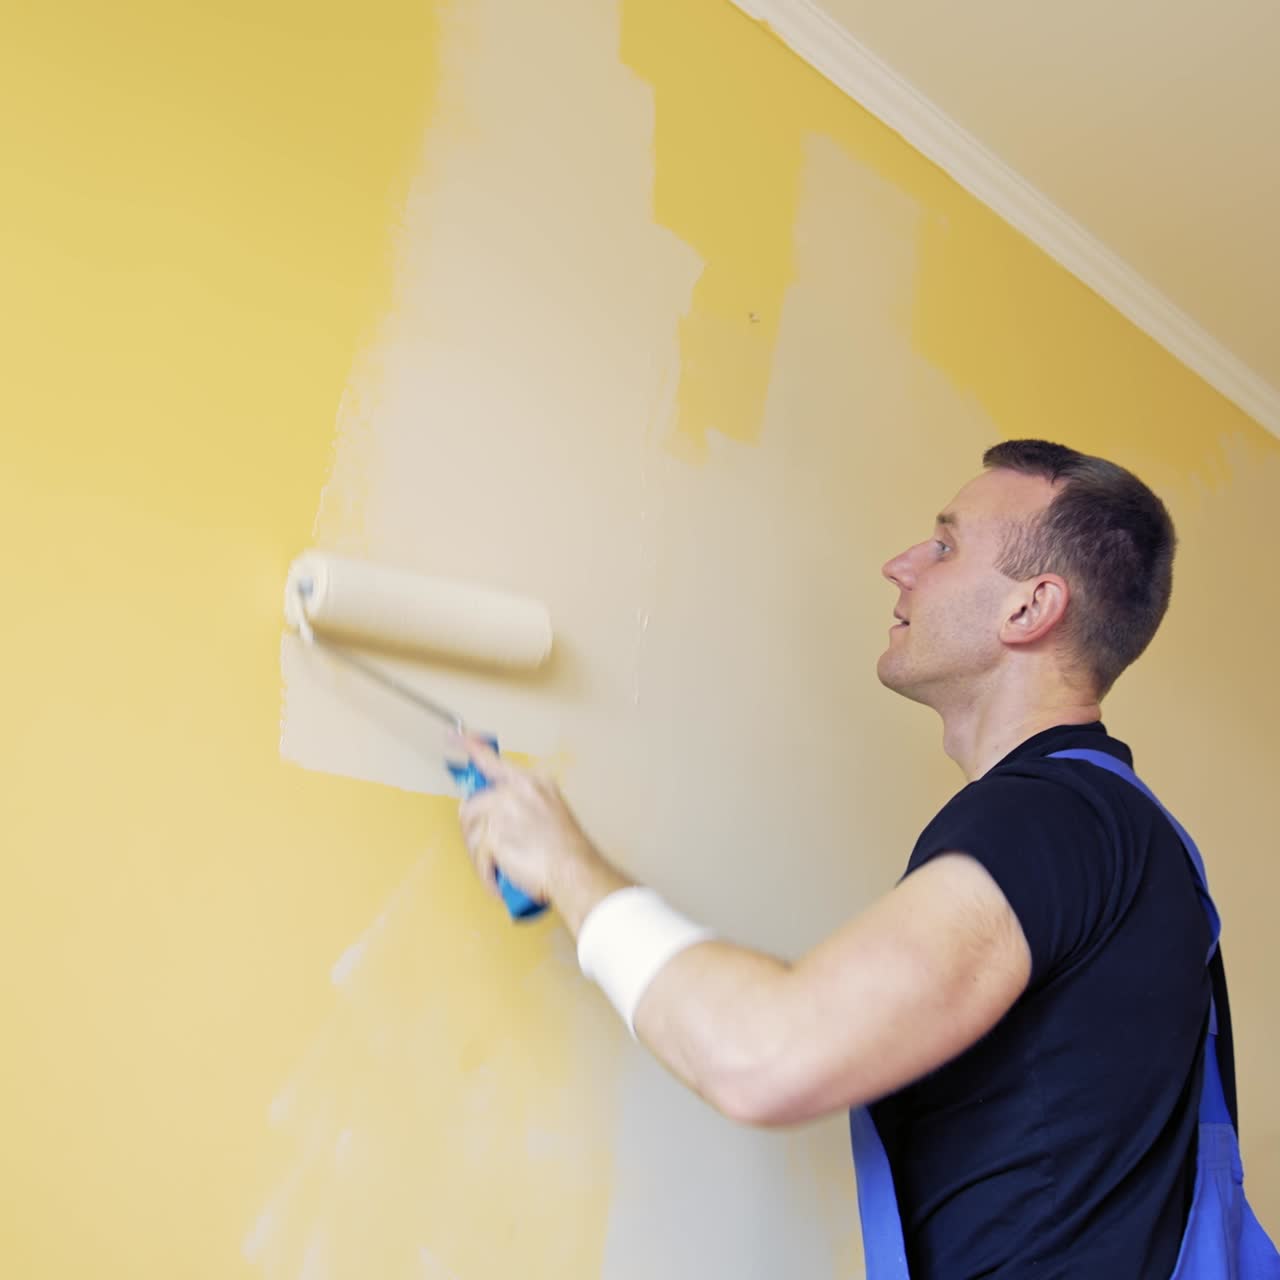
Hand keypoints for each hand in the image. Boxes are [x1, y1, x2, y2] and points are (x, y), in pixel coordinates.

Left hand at [455, 735, 602, 911]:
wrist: (574, 870)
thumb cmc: (568, 850)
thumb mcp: (552, 810)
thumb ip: (524, 804)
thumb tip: (496, 814)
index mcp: (531, 782)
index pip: (492, 761)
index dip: (470, 748)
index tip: (454, 736)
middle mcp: (515, 791)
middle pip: (473, 805)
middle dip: (476, 830)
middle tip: (490, 847)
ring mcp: (503, 811)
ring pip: (471, 832)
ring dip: (481, 854)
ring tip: (501, 866)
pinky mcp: (493, 836)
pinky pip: (478, 856)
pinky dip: (486, 873)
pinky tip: (499, 879)